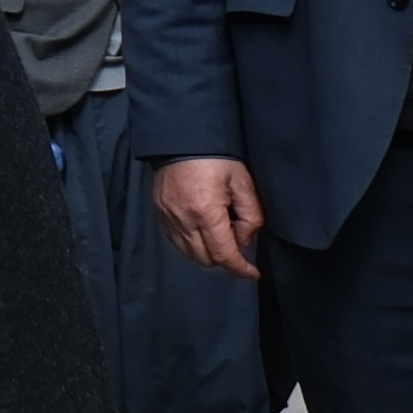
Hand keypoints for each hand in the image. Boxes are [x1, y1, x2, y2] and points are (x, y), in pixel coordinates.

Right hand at [153, 155, 266, 280]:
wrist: (181, 139)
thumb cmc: (216, 157)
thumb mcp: (242, 182)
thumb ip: (250, 215)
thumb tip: (245, 239)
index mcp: (206, 212)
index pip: (224, 254)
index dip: (240, 268)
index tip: (252, 273)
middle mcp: (183, 221)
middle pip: (206, 260)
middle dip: (224, 258)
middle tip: (235, 237)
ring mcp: (168, 219)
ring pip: (190, 255)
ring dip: (207, 253)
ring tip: (218, 232)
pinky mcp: (159, 215)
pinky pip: (176, 242)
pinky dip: (191, 244)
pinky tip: (201, 229)